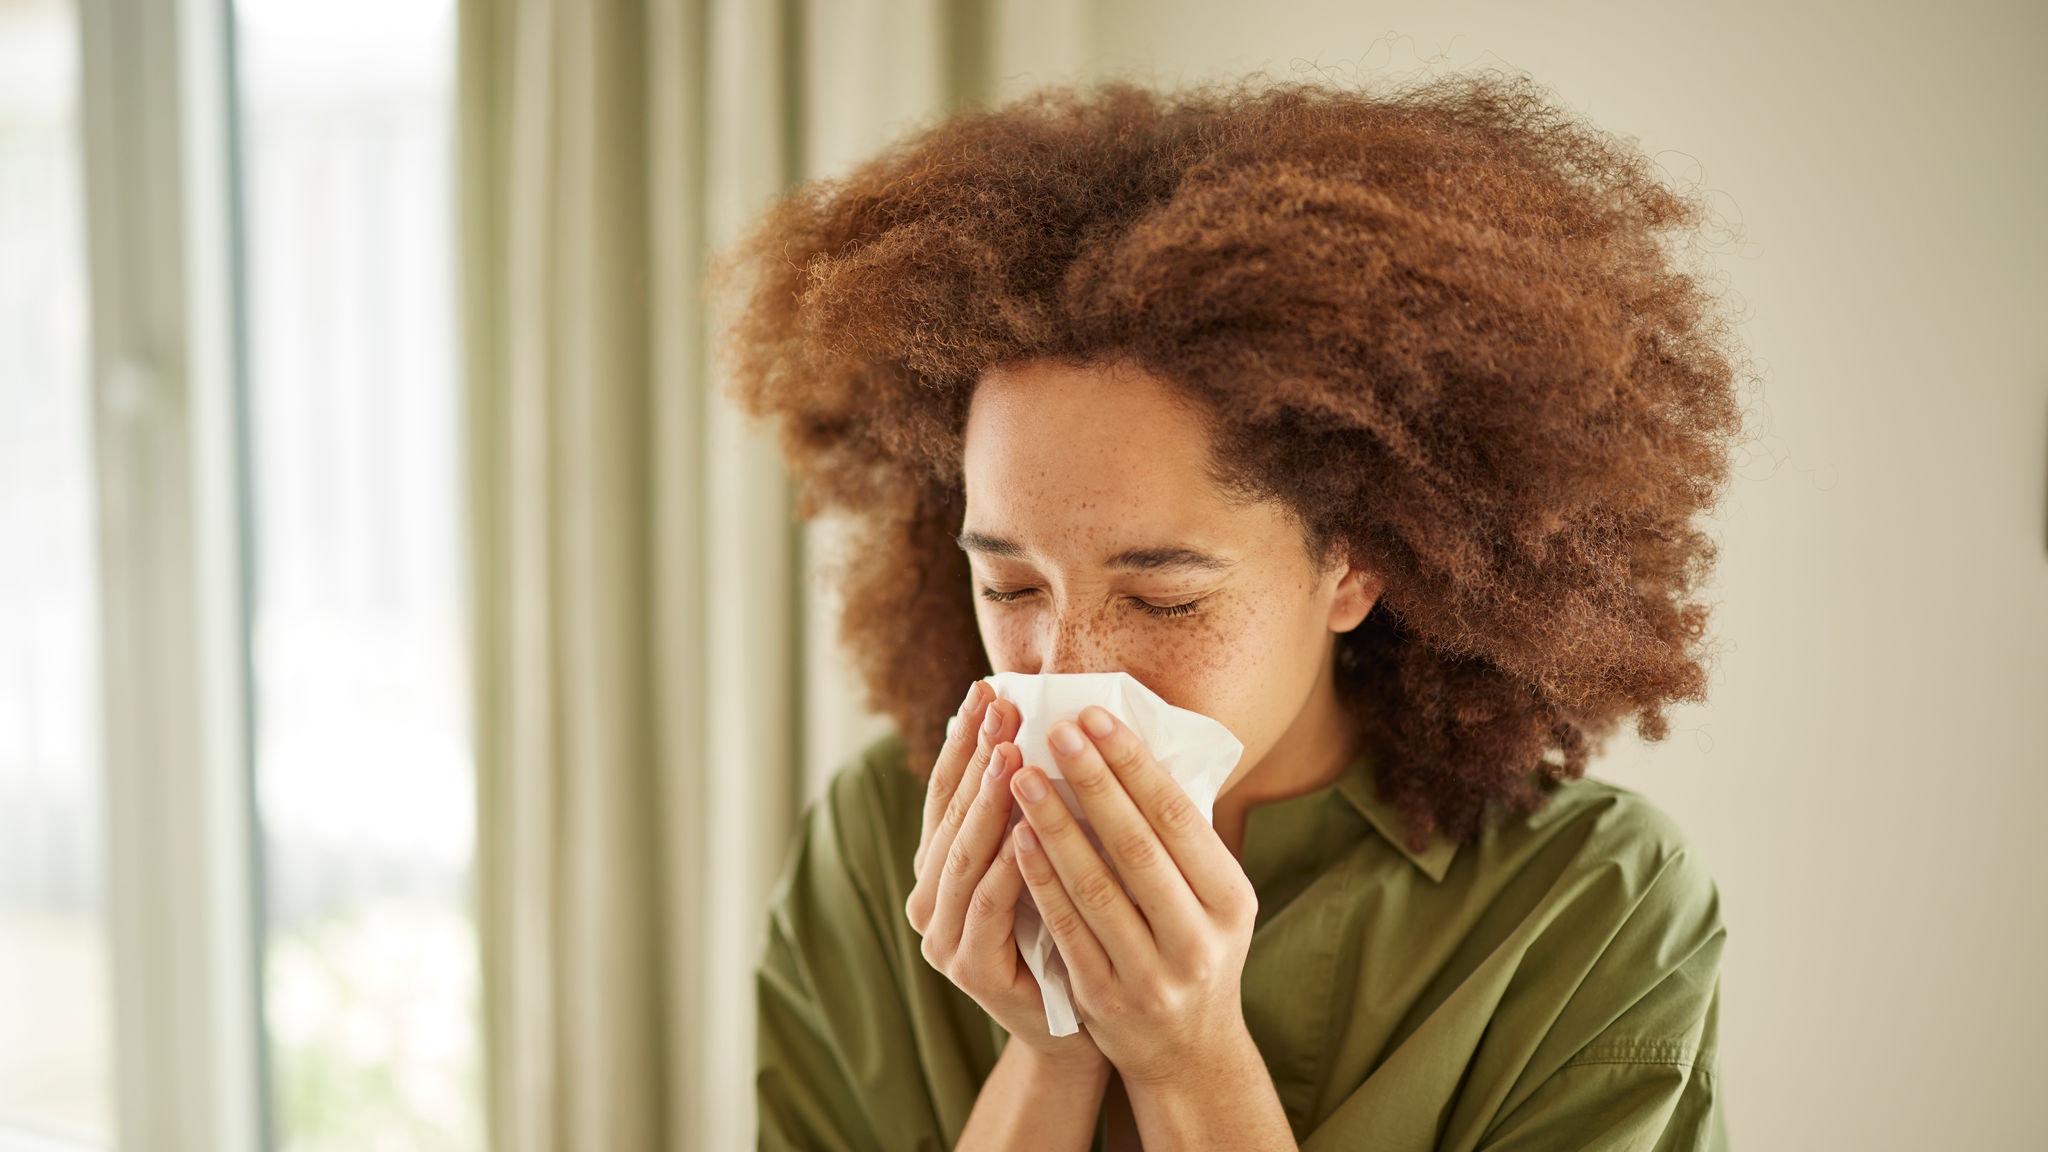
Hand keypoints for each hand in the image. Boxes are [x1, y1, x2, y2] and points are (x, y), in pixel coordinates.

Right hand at [906, 681, 1107, 1075]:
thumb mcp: (1049, 860)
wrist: (1078, 1028)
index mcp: (944, 867)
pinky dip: (1005, 867)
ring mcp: (945, 937)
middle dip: (977, 756)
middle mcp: (931, 899)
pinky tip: (1024, 830)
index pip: (949, 790)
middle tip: (1001, 705)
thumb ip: (1038, 808)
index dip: (965, 739)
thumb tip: (1056, 722)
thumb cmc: (1071, 932)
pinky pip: (989, 907)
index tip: (988, 687)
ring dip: (986, 803)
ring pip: (963, 858)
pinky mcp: (971, 970)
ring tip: (1009, 753)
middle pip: (951, 815)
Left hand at [1006, 704, 1261, 1087]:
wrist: (1187, 1050)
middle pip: (1136, 846)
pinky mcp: (1105, 998)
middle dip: (1092, 782)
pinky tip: (1016, 837)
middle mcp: (1198, 939)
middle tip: (1055, 731)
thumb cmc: (1193, 945)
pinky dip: (1040, 880)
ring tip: (1022, 775)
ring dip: (1054, 826)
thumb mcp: (1213, 896)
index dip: (1133, 764)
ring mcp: (1151, 975)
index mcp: (1231, 900)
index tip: (1095, 717)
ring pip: (1095, 887)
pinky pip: (1065, 928)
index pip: (1177, 817)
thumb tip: (1129, 747)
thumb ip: (1180, 837)